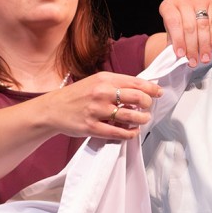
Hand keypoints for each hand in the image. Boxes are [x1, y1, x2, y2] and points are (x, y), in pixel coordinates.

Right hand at [44, 72, 162, 138]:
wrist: (52, 109)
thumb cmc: (77, 95)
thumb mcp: (96, 81)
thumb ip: (117, 84)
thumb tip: (142, 88)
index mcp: (105, 79)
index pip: (136, 82)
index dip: (152, 89)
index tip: (159, 93)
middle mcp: (102, 93)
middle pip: (138, 98)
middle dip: (148, 104)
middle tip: (147, 108)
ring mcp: (97, 110)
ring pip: (131, 116)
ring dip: (142, 119)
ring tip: (142, 120)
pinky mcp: (92, 127)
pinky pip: (119, 132)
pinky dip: (130, 133)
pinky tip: (132, 131)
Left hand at [158, 0, 211, 65]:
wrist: (197, 0)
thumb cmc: (181, 16)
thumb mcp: (172, 25)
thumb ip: (172, 39)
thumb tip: (174, 58)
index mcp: (169, 5)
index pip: (174, 22)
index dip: (178, 39)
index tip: (181, 54)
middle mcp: (184, 0)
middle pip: (189, 27)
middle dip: (192, 47)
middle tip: (193, 62)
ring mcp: (200, 0)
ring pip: (202, 26)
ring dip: (203, 45)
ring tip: (203, 58)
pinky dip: (211, 40)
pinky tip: (209, 49)